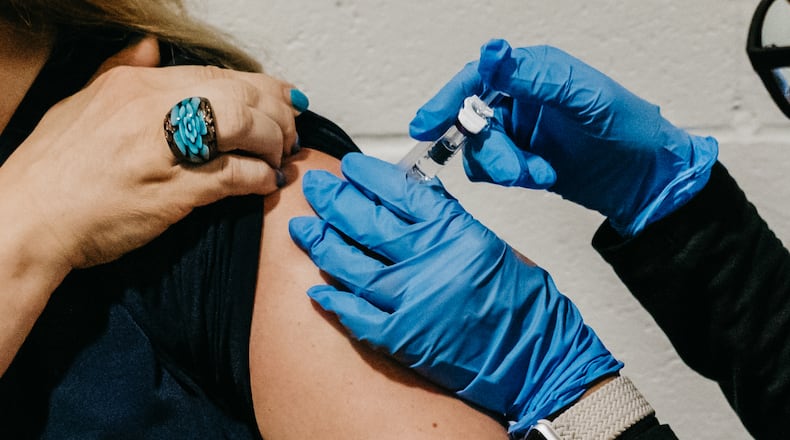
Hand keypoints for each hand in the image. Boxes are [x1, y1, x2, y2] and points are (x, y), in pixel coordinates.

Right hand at [1, 59, 299, 269]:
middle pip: (239, 96)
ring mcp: (165, 148)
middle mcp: (153, 107)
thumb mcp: (82, 103)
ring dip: (274, 142)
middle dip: (277, 112)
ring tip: (281, 156)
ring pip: (244, 127)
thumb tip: (151, 44)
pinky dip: (260, 177)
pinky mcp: (175, 190)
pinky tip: (267, 182)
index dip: (262, 86)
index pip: (218, 74)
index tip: (285, 97)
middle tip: (291, 130)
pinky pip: (235, 175)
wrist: (28, 219)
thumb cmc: (54, 169)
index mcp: (135, 84)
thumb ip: (121, 69)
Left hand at [289, 153, 621, 432]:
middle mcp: (431, 261)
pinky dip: (334, 301)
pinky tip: (316, 289)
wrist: (540, 359)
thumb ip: (448, 221)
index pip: (400, 192)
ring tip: (304, 229)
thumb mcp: (489, 246)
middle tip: (314, 189)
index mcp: (457, 232)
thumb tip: (411, 198)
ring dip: (322, 244)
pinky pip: (356, 315)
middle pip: (367, 223)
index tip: (349, 168)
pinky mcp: (404, 338)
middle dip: (334, 201)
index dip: (367, 177)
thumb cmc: (523, 305)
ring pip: (352, 265)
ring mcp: (413, 301)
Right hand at [410, 39, 717, 235]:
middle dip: (488, 146)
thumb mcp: (586, 99)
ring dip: (504, 166)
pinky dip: (510, 177)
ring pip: (480, 148)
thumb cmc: (629, 131)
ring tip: (536, 173)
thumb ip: (536, 77)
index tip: (428, 123)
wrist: (646, 180)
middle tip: (513, 168)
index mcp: (534, 72)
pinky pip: (491, 170)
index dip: (448, 99)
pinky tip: (540, 176)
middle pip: (472, 117)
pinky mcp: (520, 159)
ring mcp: (518, 130)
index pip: (477, 78)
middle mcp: (521, 97)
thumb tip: (493, 52)